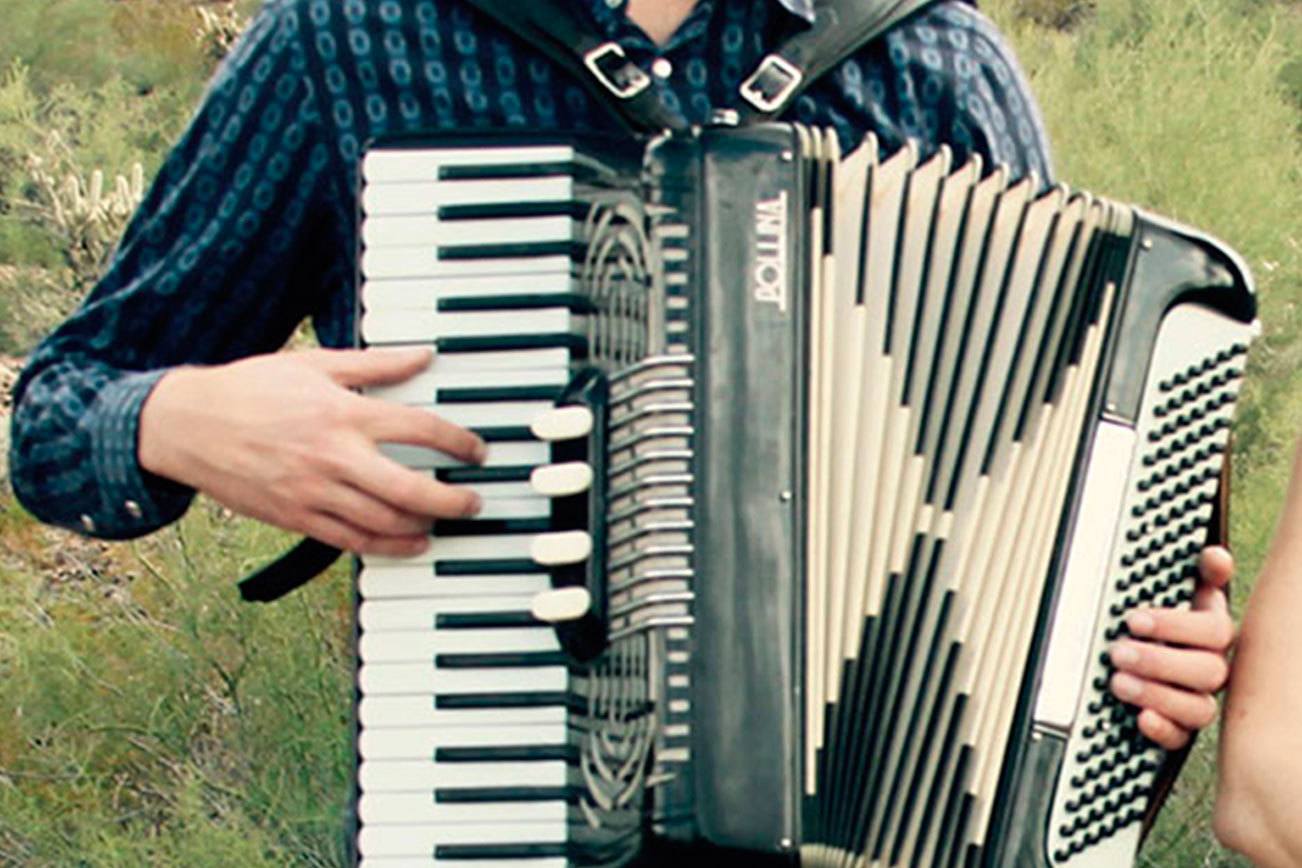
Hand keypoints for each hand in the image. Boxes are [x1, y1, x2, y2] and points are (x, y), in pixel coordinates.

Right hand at [139, 347, 485, 556]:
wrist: (186, 425)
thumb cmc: (249, 388)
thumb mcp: (314, 363)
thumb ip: (374, 364)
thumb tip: (422, 354)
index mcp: (343, 413)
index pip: (419, 429)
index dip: (458, 442)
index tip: (476, 451)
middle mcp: (333, 457)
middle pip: (410, 489)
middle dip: (452, 500)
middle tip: (474, 502)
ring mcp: (313, 492)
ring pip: (384, 523)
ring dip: (424, 527)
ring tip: (445, 523)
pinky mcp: (296, 518)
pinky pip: (351, 542)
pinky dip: (387, 547)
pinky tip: (410, 544)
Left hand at [1108, 545, 1234, 748]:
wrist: (1131, 653)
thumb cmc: (1156, 621)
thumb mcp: (1170, 592)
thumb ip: (1196, 574)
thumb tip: (1215, 555)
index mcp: (1209, 633)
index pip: (1214, 631)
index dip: (1176, 625)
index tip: (1133, 618)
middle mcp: (1208, 668)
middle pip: (1207, 672)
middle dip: (1159, 661)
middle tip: (1118, 650)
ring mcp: (1195, 700)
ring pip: (1198, 708)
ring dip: (1157, 694)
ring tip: (1118, 681)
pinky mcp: (1177, 727)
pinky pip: (1180, 738)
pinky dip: (1161, 729)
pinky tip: (1141, 718)